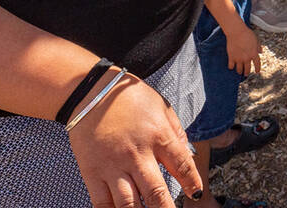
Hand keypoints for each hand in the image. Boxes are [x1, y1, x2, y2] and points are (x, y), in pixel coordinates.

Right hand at [67, 73, 200, 207]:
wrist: (91, 91)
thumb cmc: (130, 97)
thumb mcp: (161, 107)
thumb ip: (176, 131)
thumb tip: (187, 153)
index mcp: (158, 136)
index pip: (181, 165)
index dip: (191, 182)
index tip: (196, 194)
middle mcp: (137, 154)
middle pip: (156, 193)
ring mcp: (113, 166)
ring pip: (129, 204)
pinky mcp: (92, 172)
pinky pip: (102, 202)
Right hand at [226, 24, 262, 76]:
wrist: (236, 32)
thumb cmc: (247, 34)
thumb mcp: (256, 40)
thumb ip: (258, 47)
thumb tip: (261, 52)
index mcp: (254, 54)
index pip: (257, 64)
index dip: (257, 69)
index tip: (257, 72)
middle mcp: (246, 58)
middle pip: (247, 69)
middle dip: (247, 73)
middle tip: (246, 74)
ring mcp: (238, 59)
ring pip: (239, 70)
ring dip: (240, 72)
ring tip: (239, 72)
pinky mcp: (231, 57)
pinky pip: (231, 66)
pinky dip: (231, 67)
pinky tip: (231, 66)